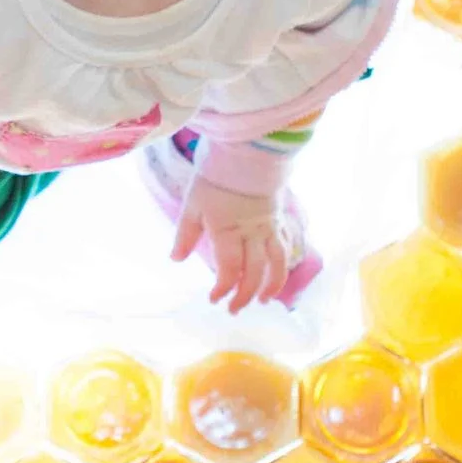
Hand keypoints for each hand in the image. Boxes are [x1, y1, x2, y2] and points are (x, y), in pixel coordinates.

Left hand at [171, 178, 289, 313]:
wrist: (247, 152)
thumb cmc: (215, 178)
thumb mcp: (192, 204)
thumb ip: (185, 234)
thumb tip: (175, 259)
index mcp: (228, 231)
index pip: (228, 269)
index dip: (223, 288)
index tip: (213, 299)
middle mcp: (253, 233)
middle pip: (254, 272)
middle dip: (244, 295)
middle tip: (234, 309)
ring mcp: (270, 227)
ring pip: (277, 263)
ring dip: (272, 285)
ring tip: (264, 301)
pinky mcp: (280, 220)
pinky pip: (286, 247)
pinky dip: (284, 264)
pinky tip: (278, 273)